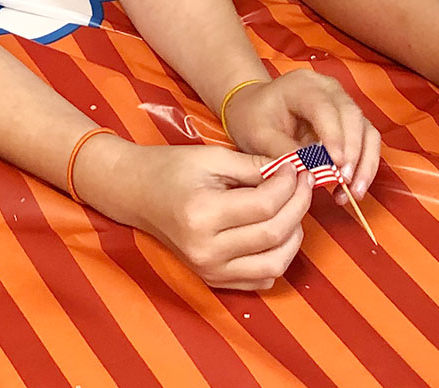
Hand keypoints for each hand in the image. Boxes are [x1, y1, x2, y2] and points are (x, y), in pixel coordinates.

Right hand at [84, 136, 309, 289]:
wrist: (136, 194)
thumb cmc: (170, 168)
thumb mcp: (211, 157)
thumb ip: (253, 166)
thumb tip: (292, 170)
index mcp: (202, 215)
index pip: (265, 206)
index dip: (289, 184)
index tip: (295, 167)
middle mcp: (207, 250)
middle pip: (274, 234)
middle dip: (298, 204)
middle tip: (302, 182)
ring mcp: (210, 270)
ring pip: (275, 263)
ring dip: (294, 234)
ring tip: (293, 207)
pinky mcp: (214, 280)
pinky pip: (261, 278)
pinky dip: (278, 257)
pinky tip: (277, 231)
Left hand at [225, 69, 380, 201]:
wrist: (254, 108)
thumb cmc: (252, 118)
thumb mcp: (257, 135)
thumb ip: (281, 151)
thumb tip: (309, 171)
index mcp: (302, 85)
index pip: (325, 107)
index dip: (334, 135)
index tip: (335, 165)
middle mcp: (328, 89)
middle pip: (353, 116)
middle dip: (354, 152)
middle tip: (345, 182)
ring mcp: (342, 103)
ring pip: (366, 129)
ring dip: (364, 163)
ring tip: (353, 192)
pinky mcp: (349, 121)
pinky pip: (366, 141)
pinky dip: (364, 165)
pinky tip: (352, 188)